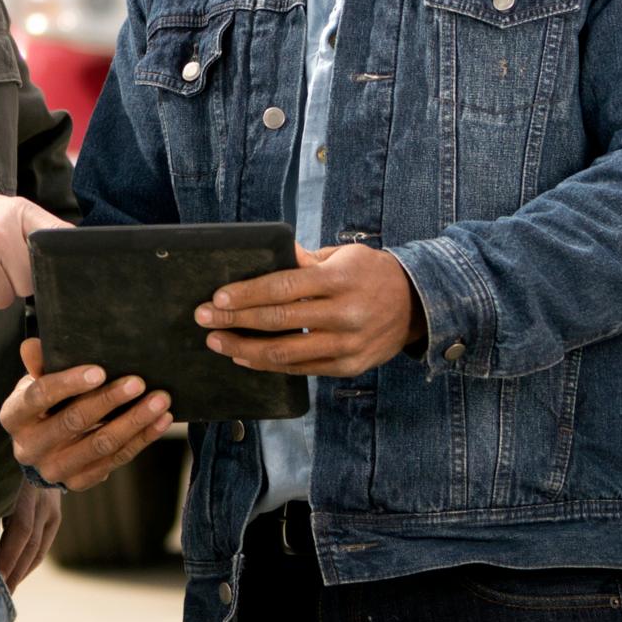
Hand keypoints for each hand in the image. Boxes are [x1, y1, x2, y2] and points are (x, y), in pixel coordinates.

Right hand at [0, 338, 172, 491]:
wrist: (42, 448)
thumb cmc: (42, 404)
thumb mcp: (34, 382)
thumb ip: (38, 365)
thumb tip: (34, 345)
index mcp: (14, 416)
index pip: (40, 396)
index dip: (69, 383)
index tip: (100, 370)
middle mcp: (29, 447)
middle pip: (73, 422)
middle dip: (109, 400)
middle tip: (139, 382)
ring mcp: (54, 469)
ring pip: (100, 445)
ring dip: (134, 421)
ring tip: (160, 400)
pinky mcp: (79, 482)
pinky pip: (116, 460)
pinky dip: (142, 439)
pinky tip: (161, 420)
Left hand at [0, 481, 60, 589]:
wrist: (38, 437)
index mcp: (26, 486)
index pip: (21, 529)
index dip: (7, 556)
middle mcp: (43, 497)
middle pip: (30, 543)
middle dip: (13, 572)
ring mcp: (52, 505)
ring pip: (38, 548)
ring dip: (21, 572)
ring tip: (5, 592)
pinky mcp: (55, 512)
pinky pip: (43, 544)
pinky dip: (28, 562)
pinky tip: (16, 574)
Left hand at [194, 244, 427, 377]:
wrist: (417, 304)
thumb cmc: (370, 273)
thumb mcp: (342, 255)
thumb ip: (303, 260)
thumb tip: (266, 252)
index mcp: (339, 280)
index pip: (283, 287)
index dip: (247, 294)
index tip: (217, 298)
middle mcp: (344, 314)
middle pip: (278, 321)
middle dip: (234, 320)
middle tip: (203, 318)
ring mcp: (347, 344)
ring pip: (285, 353)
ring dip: (244, 348)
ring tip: (217, 340)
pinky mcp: (348, 366)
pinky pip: (300, 369)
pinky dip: (268, 365)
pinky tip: (245, 356)